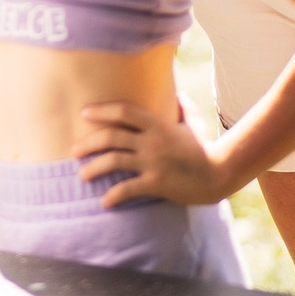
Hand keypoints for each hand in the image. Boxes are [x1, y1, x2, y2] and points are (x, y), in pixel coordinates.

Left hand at [72, 100, 228, 206]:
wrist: (221, 173)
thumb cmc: (207, 146)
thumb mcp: (193, 122)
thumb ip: (183, 106)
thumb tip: (177, 93)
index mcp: (157, 124)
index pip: (123, 111)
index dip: (101, 111)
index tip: (84, 113)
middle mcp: (151, 141)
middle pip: (111, 137)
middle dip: (88, 143)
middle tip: (73, 150)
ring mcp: (152, 162)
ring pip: (114, 161)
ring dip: (94, 168)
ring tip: (82, 175)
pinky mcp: (156, 183)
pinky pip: (128, 189)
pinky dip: (113, 196)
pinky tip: (104, 202)